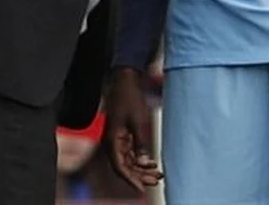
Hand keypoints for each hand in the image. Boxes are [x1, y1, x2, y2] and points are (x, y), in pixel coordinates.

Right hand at [105, 67, 162, 191]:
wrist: (125, 81)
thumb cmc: (129, 98)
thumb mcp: (139, 121)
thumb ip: (141, 144)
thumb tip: (143, 163)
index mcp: (112, 140)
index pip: (120, 167)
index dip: (131, 179)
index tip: (142, 188)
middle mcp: (112, 142)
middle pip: (124, 167)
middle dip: (140, 176)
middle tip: (156, 180)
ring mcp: (116, 140)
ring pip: (128, 162)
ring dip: (141, 169)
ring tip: (157, 174)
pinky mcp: (122, 136)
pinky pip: (130, 153)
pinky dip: (140, 160)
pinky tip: (152, 163)